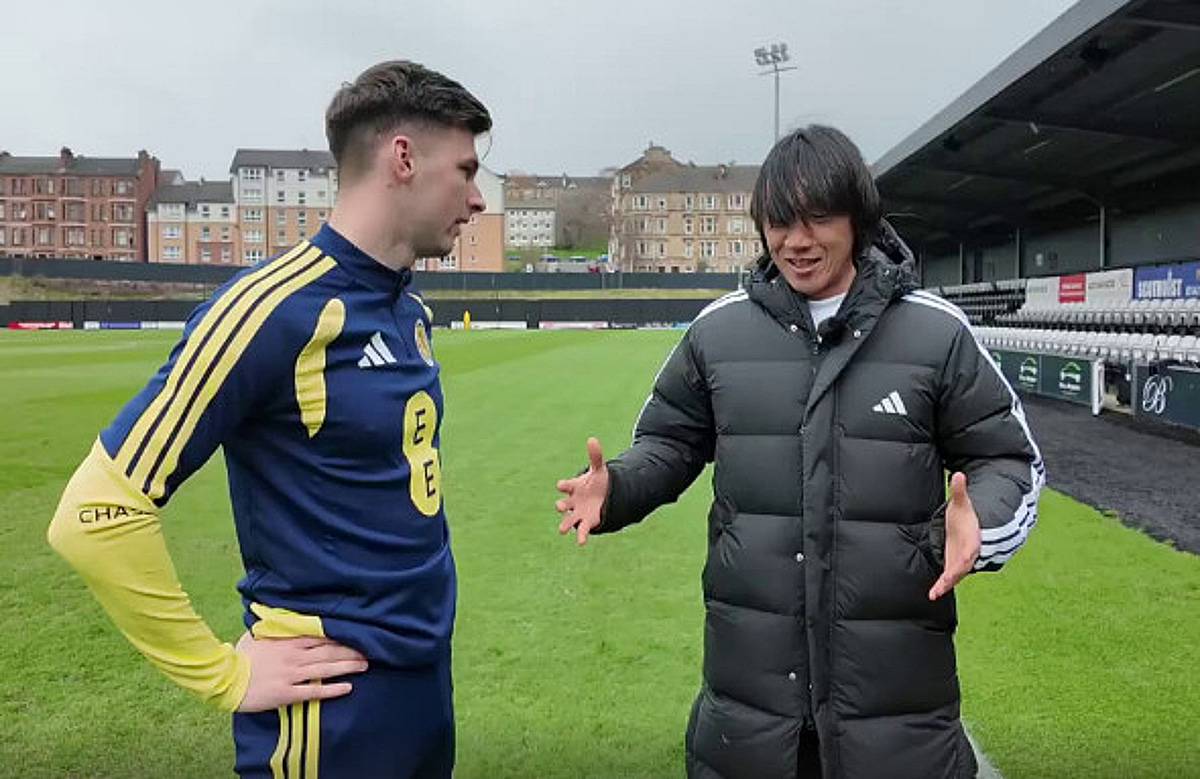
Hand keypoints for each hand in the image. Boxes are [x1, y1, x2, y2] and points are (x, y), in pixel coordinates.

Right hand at [235, 632, 368, 711]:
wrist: (225, 679)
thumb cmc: (239, 656)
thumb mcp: (257, 635)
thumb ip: (274, 629)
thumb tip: (280, 617)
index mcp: (288, 642)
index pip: (320, 636)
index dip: (340, 636)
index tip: (356, 635)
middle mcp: (295, 657)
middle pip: (328, 651)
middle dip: (350, 651)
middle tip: (368, 651)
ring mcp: (293, 675)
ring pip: (326, 668)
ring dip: (347, 666)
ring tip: (364, 665)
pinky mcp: (288, 693)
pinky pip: (315, 690)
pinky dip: (332, 689)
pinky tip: (347, 688)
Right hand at [555, 437, 608, 545]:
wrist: (604, 497)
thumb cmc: (597, 482)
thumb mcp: (599, 469)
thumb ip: (595, 456)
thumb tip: (592, 439)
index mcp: (574, 487)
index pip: (565, 485)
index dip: (563, 485)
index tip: (561, 485)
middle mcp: (573, 501)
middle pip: (563, 504)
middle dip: (561, 505)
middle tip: (559, 506)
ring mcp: (578, 513)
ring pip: (568, 520)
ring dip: (565, 524)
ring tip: (562, 530)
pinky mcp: (586, 522)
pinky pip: (582, 530)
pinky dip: (581, 536)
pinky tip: (582, 542)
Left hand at [928, 472, 980, 600]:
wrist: (971, 526)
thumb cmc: (965, 515)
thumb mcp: (961, 503)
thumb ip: (959, 491)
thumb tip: (958, 474)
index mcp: (972, 540)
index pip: (970, 550)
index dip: (966, 557)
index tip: (962, 564)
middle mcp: (967, 553)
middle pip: (962, 567)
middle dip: (953, 575)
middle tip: (943, 584)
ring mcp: (960, 560)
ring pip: (954, 575)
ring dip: (945, 584)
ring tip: (934, 593)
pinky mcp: (953, 564)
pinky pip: (948, 577)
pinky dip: (942, 585)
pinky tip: (932, 594)